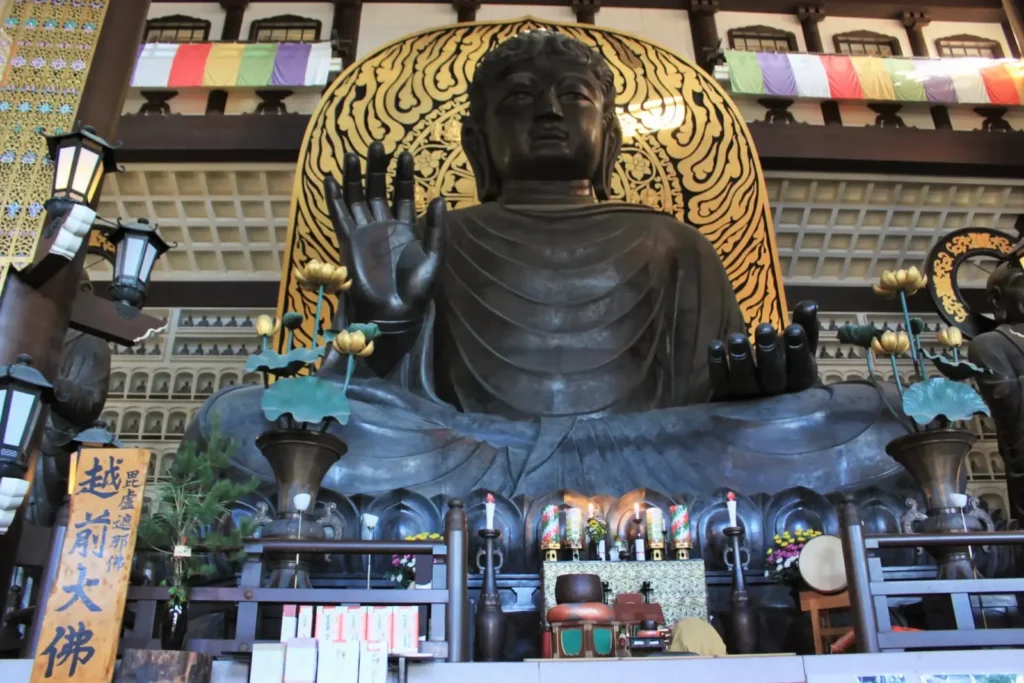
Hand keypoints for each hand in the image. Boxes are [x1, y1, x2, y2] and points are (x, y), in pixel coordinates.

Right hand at [324, 141, 445, 325]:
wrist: (395, 313)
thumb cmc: (417, 289)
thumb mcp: (434, 256)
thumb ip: (436, 228)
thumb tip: (439, 197)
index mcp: (406, 228)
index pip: (404, 194)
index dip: (404, 175)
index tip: (405, 154)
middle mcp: (384, 226)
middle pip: (379, 189)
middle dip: (378, 167)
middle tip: (378, 144)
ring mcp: (365, 232)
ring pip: (357, 197)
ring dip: (354, 176)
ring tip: (352, 154)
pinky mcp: (349, 241)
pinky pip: (339, 215)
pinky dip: (334, 197)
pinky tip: (330, 178)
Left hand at [708, 301, 818, 399]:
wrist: (761, 403)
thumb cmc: (787, 367)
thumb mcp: (801, 350)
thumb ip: (807, 328)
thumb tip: (810, 304)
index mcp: (799, 382)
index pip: (801, 370)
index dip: (798, 350)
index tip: (793, 328)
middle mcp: (775, 394)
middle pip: (773, 376)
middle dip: (768, 352)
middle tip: (764, 327)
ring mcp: (750, 399)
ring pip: (745, 381)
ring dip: (740, 358)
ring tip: (736, 337)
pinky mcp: (727, 398)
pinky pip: (721, 383)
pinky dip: (718, 365)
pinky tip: (715, 346)